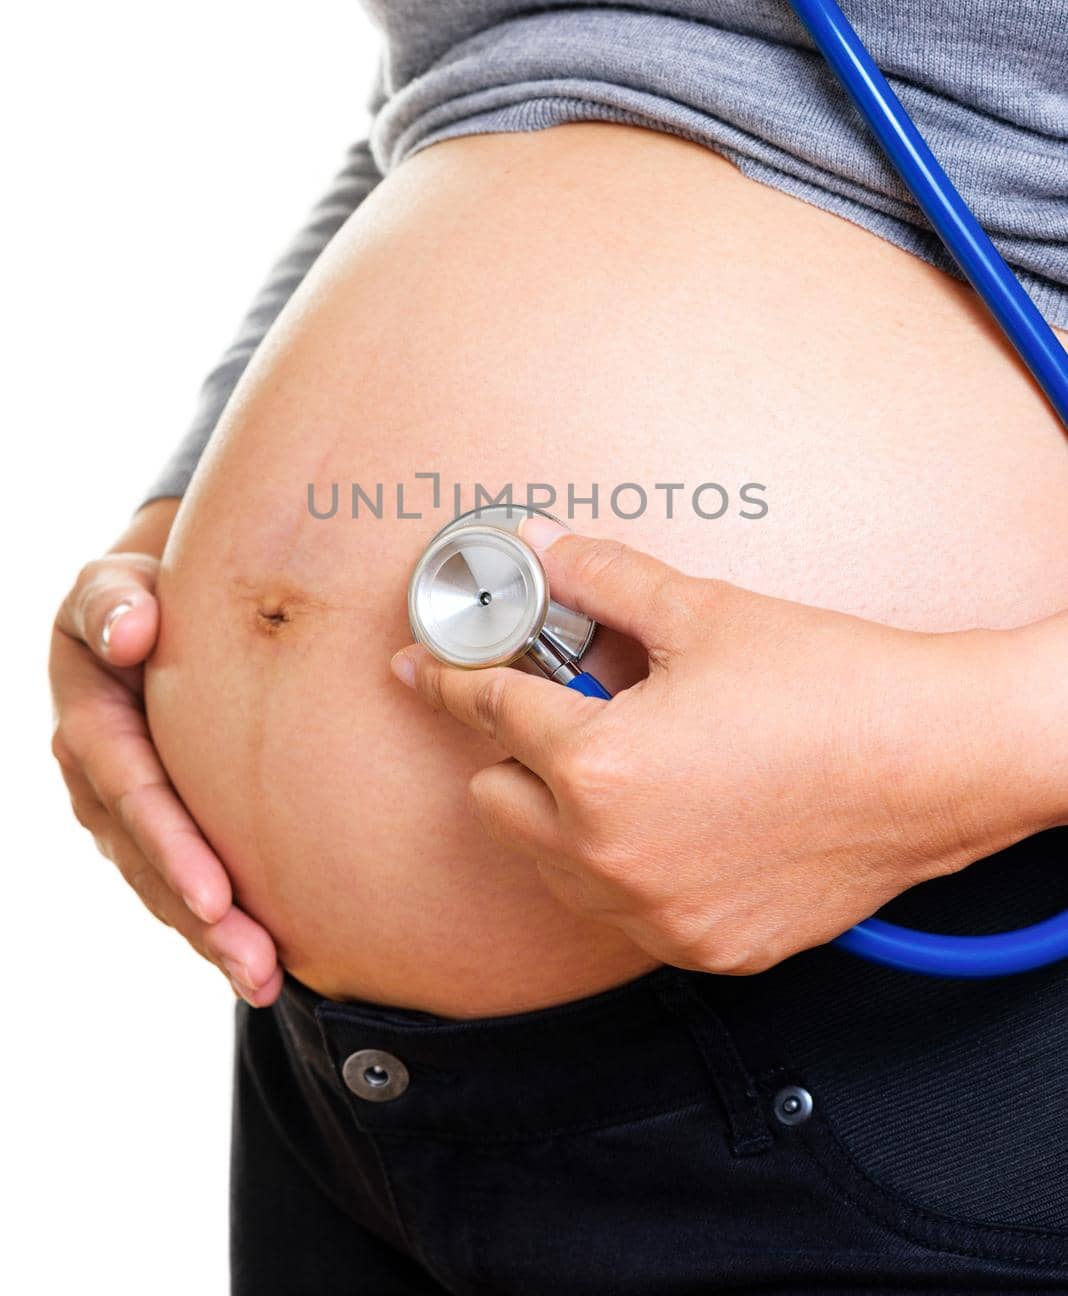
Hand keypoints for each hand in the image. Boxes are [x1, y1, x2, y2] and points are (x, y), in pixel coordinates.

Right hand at [49, 499, 282, 1004]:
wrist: (146, 607)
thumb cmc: (140, 591)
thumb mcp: (112, 584)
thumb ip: (112, 603)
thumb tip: (130, 634)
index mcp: (89, 718)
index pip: (132, 790)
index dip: (172, 845)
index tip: (218, 895)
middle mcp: (98, 777)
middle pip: (150, 858)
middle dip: (200, 917)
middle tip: (256, 962)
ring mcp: (123, 809)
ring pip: (164, 884)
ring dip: (213, 937)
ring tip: (267, 979)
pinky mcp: (155, 822)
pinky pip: (182, 878)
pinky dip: (219, 921)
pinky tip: (265, 959)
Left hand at [391, 518, 1058, 974]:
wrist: (941, 760)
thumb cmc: (832, 686)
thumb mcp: (704, 613)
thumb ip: (603, 580)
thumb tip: (545, 548)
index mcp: (598, 768)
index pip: (489, 711)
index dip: (450, 676)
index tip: (422, 668)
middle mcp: (614, 858)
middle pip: (496, 802)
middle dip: (512, 751)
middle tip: (562, 709)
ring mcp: (661, 915)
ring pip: (553, 866)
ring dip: (562, 814)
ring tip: (631, 761)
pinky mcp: (709, 948)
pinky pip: (625, 911)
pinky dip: (625, 866)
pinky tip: (677, 816)